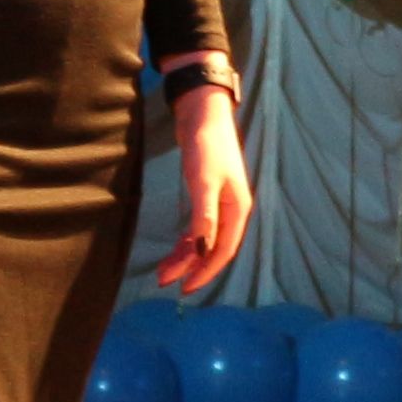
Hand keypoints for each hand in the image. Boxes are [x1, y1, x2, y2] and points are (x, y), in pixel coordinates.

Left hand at [157, 83, 253, 291]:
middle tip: (165, 281)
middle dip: (190, 267)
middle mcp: (231, 210)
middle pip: (212, 248)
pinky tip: (176, 247)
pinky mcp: (206, 194)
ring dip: (186, 255)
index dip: (205, 271)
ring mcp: (219, 203)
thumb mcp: (203, 182)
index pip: (223, 251)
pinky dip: (187, 240)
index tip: (184, 288)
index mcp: (237, 210)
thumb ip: (204, 217)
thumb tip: (201, 249)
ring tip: (164, 270)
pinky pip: (198, 227)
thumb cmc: (205, 146)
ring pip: (204, 239)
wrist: (202, 113)